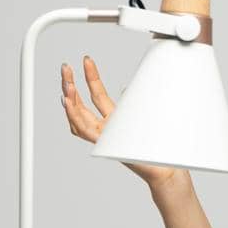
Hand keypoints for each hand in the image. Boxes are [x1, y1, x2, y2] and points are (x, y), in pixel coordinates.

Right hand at [60, 56, 183, 189]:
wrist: (162, 168)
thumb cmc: (155, 147)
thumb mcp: (144, 116)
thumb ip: (134, 102)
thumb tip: (127, 87)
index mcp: (114, 119)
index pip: (98, 95)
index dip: (91, 76)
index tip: (86, 60)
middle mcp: (105, 128)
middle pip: (82, 104)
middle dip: (71, 85)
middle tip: (65, 68)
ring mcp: (103, 137)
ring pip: (78, 118)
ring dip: (70, 100)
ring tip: (66, 85)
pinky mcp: (105, 144)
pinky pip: (85, 131)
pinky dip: (75, 117)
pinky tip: (68, 104)